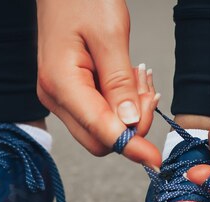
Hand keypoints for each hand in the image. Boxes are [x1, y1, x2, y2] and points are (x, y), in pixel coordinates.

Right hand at [36, 0, 161, 167]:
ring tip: (137, 77)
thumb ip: (119, 83)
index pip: (100, 131)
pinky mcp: (67, 93)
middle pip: (98, 140)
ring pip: (99, 129)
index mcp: (60, 83)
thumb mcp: (110, 35)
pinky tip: (126, 79)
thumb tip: (130, 125)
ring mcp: (58, 97)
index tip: (155, 159)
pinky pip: (96, 114)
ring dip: (127, 114)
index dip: (130, 146)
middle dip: (131, 126)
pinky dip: (118, 105)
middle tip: (147, 93)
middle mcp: (54, 97)